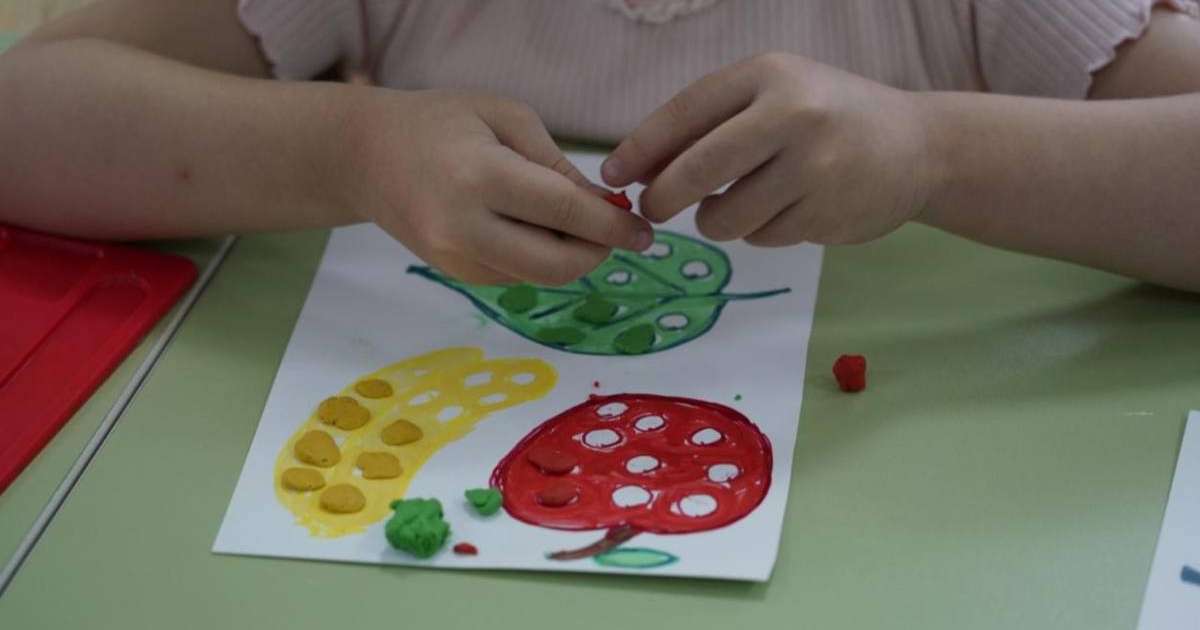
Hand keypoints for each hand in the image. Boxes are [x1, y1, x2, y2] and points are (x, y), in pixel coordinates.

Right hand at [346, 89, 652, 283]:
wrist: (368, 157)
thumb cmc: (442, 122)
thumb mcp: (505, 117)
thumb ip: (557, 165)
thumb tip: (606, 207)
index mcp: (481, 177)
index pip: (567, 215)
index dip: (615, 226)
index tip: (644, 228)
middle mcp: (465, 228)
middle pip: (558, 266)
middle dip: (600, 253)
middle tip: (618, 231)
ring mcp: (457, 259)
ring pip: (540, 278)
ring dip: (574, 259)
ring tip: (580, 225)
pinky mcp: (455, 275)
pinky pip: (517, 277)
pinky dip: (542, 260)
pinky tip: (541, 231)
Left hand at [602, 53, 937, 246]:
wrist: (919, 147)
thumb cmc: (827, 117)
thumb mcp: (774, 96)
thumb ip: (710, 124)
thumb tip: (635, 170)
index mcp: (770, 75)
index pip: (685, 113)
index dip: (640, 148)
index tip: (611, 174)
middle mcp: (793, 115)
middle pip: (696, 171)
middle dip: (662, 198)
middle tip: (651, 211)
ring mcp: (814, 168)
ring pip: (725, 218)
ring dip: (718, 221)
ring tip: (740, 203)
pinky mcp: (826, 214)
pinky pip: (762, 238)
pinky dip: (761, 232)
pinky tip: (788, 209)